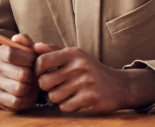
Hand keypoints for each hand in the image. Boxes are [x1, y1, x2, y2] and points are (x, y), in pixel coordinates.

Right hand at [0, 34, 38, 110]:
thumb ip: (25, 41)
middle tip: (33, 75)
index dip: (27, 59)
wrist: (14, 79)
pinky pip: (17, 102)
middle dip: (32, 75)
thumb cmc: (24, 62)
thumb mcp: (27, 50)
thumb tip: (17, 38)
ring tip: (29, 84)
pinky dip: (26, 99)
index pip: (12, 53)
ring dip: (29, 88)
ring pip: (20, 89)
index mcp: (0, 52)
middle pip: (21, 74)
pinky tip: (26, 94)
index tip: (33, 61)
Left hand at [34, 43, 154, 112]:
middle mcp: (78, 66)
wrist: (119, 85)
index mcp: (72, 53)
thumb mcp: (74, 56)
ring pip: (54, 97)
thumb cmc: (90, 69)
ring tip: (66, 93)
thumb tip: (35, 46)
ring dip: (57, 98)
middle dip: (46, 87)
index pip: (42, 61)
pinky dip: (67, 106)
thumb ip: (53, 50)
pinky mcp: (90, 98)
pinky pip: (65, 107)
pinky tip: (75, 100)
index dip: (37, 71)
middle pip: (44, 82)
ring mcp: (85, 82)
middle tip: (54, 86)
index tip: (42, 74)